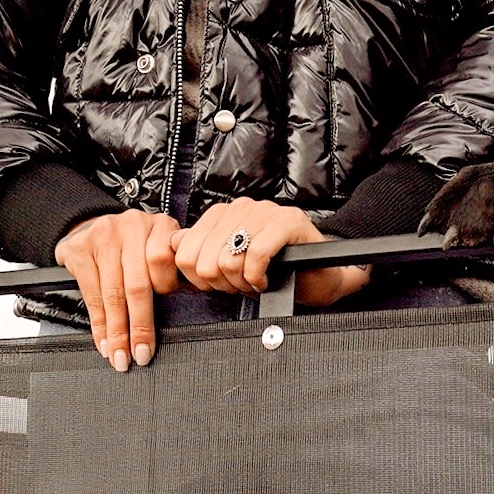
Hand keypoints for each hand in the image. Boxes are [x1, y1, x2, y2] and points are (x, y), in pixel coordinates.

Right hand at [54, 209, 182, 371]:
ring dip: (117, 332)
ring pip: (113, 294)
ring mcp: (103, 235)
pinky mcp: (79, 249)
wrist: (91, 225)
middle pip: (137, 284)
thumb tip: (187, 310)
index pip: (163, 260)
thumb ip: (172, 270)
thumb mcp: (158, 246)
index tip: (167, 313)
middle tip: (141, 354)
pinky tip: (103, 341)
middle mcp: (132, 226)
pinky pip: (91, 295)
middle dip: (139, 326)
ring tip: (120, 356)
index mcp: (160, 225)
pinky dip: (99, 324)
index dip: (164, 290)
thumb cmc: (133, 245)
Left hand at [181, 199, 372, 307]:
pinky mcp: (288, 222)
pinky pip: (256, 255)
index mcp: (223, 215)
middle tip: (241, 285)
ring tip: (256, 281)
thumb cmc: (278, 270)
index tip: (220, 284)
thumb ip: (201, 253)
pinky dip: (258, 277)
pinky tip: (266, 280)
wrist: (320, 276)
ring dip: (242, 282)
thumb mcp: (231, 265)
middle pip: (204, 258)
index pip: (185, 249)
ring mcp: (265, 212)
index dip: (199, 278)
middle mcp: (241, 208)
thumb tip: (173, 244)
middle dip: (221, 283)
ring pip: (228, 258)